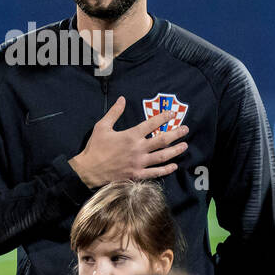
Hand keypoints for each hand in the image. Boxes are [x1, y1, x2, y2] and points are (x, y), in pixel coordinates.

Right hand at [68, 96, 188, 186]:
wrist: (89, 170)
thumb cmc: (95, 147)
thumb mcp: (102, 126)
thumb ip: (114, 112)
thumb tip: (122, 99)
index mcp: (131, 135)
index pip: (151, 124)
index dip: (163, 117)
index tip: (172, 114)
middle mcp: (138, 149)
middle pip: (162, 140)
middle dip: (176, 134)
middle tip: (185, 129)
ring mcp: (139, 163)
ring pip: (162, 156)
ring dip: (175, 151)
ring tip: (185, 146)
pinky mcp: (137, 174)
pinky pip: (155, 172)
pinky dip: (166, 169)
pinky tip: (174, 166)